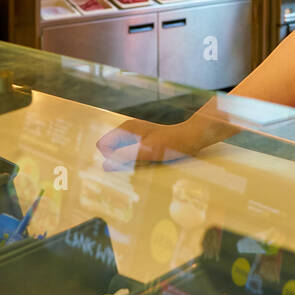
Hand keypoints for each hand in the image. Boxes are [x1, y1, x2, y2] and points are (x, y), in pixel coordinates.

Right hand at [97, 114, 231, 168]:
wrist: (191, 138)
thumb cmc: (171, 143)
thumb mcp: (147, 151)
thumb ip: (125, 157)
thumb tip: (105, 165)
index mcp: (125, 128)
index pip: (102, 145)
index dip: (111, 159)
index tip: (126, 163)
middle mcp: (127, 130)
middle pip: (111, 150)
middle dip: (119, 161)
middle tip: (137, 165)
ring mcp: (135, 136)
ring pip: (121, 154)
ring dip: (128, 163)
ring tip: (144, 164)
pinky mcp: (142, 143)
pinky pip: (131, 156)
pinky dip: (136, 162)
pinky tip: (148, 164)